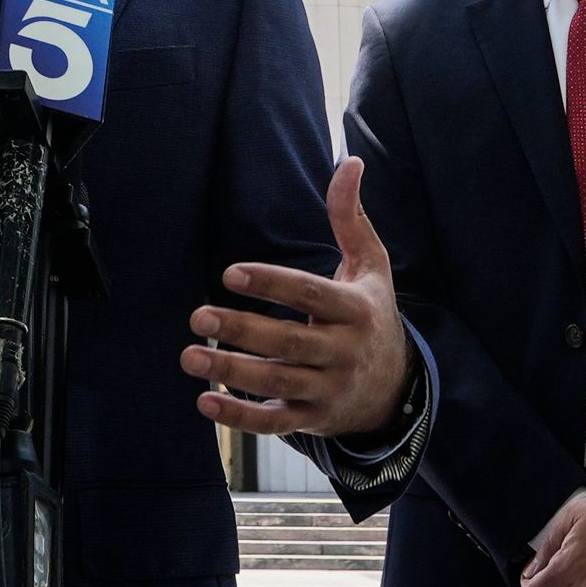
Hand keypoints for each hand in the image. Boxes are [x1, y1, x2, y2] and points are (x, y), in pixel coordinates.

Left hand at [190, 156, 411, 438]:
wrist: (395, 388)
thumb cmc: (371, 314)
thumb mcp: (371, 267)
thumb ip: (351, 218)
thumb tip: (349, 162)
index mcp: (356, 310)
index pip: (311, 295)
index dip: (272, 283)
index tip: (230, 273)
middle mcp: (344, 352)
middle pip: (289, 342)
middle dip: (242, 331)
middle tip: (197, 316)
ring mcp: (328, 389)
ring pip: (278, 383)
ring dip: (231, 372)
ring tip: (190, 355)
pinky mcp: (312, 418)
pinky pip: (275, 424)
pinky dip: (241, 418)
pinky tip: (204, 402)